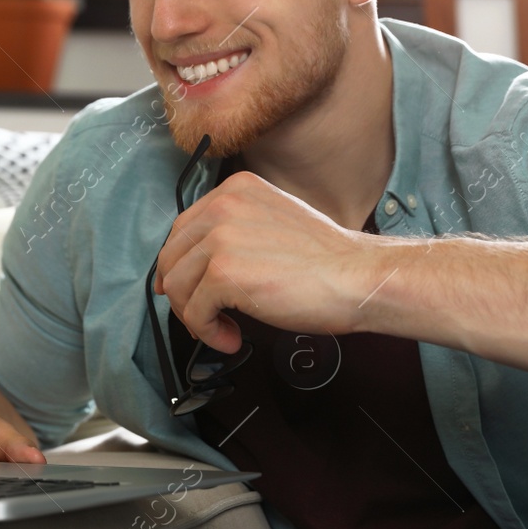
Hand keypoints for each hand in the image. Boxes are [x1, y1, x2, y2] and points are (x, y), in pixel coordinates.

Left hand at [154, 170, 394, 351]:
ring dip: (195, 317)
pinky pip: (195, 312)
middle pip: (172, 258)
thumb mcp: (272, 222)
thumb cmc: (325, 259)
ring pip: (177, 287)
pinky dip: (209, 332)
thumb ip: (234, 232)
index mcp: (234, 191)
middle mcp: (223, 207)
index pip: (182, 229)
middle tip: (203, 317)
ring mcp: (221, 239)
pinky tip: (233, 337)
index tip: (181, 287)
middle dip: (182, 295)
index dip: (177, 265)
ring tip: (223, 329)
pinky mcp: (224, 274)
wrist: (355, 276)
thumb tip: (197, 264)